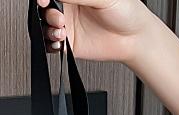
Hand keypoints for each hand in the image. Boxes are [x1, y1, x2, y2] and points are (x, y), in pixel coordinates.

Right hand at [36, 0, 154, 65]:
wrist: (134, 39)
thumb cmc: (126, 12)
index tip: (44, 0)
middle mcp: (71, 8)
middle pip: (46, 9)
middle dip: (47, 13)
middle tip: (59, 18)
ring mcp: (68, 26)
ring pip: (46, 26)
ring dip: (49, 29)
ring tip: (62, 31)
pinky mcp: (69, 44)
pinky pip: (50, 45)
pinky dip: (51, 44)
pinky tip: (61, 42)